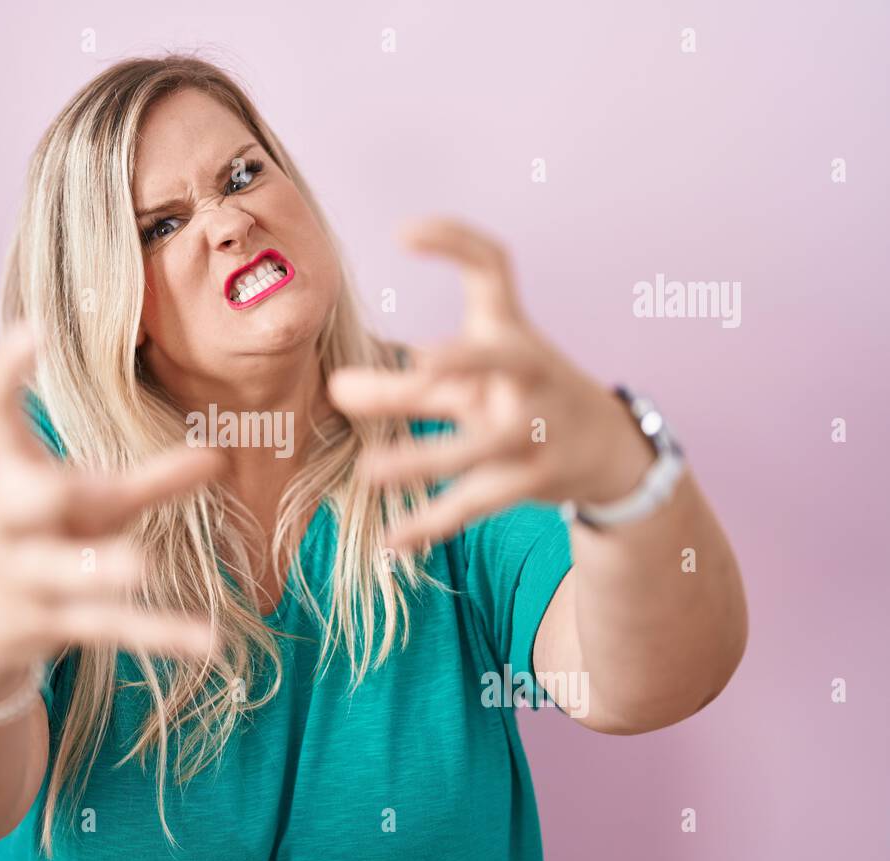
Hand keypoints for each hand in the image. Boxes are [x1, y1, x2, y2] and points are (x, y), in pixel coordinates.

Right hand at [0, 323, 224, 703]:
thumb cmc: (40, 538)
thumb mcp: (88, 503)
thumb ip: (150, 480)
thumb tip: (218, 455)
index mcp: (12, 477)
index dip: (4, 374)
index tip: (31, 331)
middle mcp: (9, 526)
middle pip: (24, 501)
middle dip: (55, 490)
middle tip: (99, 479)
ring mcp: (27, 580)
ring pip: (62, 573)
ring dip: (99, 567)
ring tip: (143, 567)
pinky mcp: (51, 627)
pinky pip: (109, 630)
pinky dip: (159, 634)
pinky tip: (209, 641)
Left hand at [327, 218, 655, 553]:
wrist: (611, 451)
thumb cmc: (524, 396)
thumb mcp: (476, 377)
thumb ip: (406, 382)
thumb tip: (337, 388)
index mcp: (511, 332)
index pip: (494, 269)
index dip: (456, 243)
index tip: (403, 233)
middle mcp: (528, 375)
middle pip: (498, 362)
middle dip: (463, 362)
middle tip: (421, 362)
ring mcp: (536, 430)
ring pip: (482, 446)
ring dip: (427, 459)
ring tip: (367, 473)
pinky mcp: (533, 480)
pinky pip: (479, 504)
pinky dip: (435, 523)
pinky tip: (394, 540)